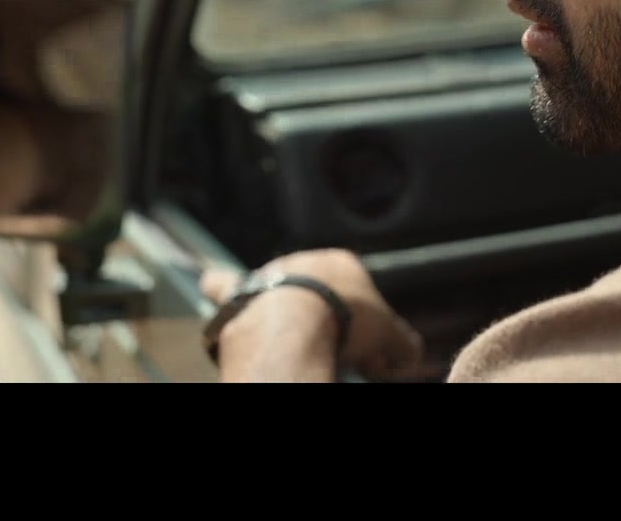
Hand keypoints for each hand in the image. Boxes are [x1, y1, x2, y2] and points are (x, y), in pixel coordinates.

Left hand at [201, 248, 426, 380]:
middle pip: (319, 296)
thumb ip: (403, 346)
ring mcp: (267, 276)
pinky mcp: (237, 296)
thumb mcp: (391, 339)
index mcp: (341, 262)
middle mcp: (302, 260)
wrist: (290, 328)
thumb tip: (409, 358)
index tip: (367, 360)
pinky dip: (219, 287)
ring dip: (281, 313)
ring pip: (276, 291)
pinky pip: (223, 286)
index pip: (360, 296)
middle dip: (326, 323)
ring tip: (291, 345)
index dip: (367, 331)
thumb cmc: (346, 324)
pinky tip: (211, 288)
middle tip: (332, 355)